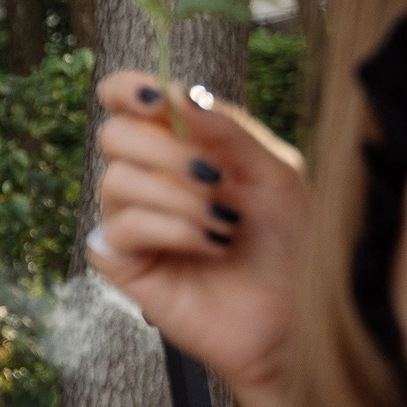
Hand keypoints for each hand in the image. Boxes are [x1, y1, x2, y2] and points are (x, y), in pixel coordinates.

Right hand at [89, 70, 308, 398]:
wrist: (293, 317)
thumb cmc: (289, 242)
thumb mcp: (275, 176)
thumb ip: (229, 131)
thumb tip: (177, 92)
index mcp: (177, 145)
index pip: (122, 100)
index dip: (125, 89)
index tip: (154, 100)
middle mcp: (145, 177)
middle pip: (113, 135)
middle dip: (165, 152)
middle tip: (215, 179)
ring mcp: (128, 218)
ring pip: (115, 181)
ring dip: (178, 198)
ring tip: (224, 224)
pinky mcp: (120, 261)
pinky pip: (121, 229)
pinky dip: (172, 231)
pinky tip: (209, 248)